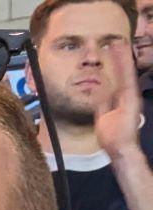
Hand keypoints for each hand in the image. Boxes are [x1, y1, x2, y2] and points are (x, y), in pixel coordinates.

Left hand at [94, 42, 142, 160]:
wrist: (119, 147)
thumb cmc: (112, 136)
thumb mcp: (103, 115)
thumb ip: (101, 101)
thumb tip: (96, 90)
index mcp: (121, 99)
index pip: (116, 78)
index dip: (113, 66)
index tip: (109, 54)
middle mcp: (127, 95)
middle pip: (122, 72)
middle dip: (119, 58)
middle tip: (115, 42)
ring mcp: (130, 96)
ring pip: (126, 72)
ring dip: (122, 57)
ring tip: (118, 42)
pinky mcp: (131, 98)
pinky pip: (127, 78)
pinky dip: (124, 65)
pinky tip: (122, 55)